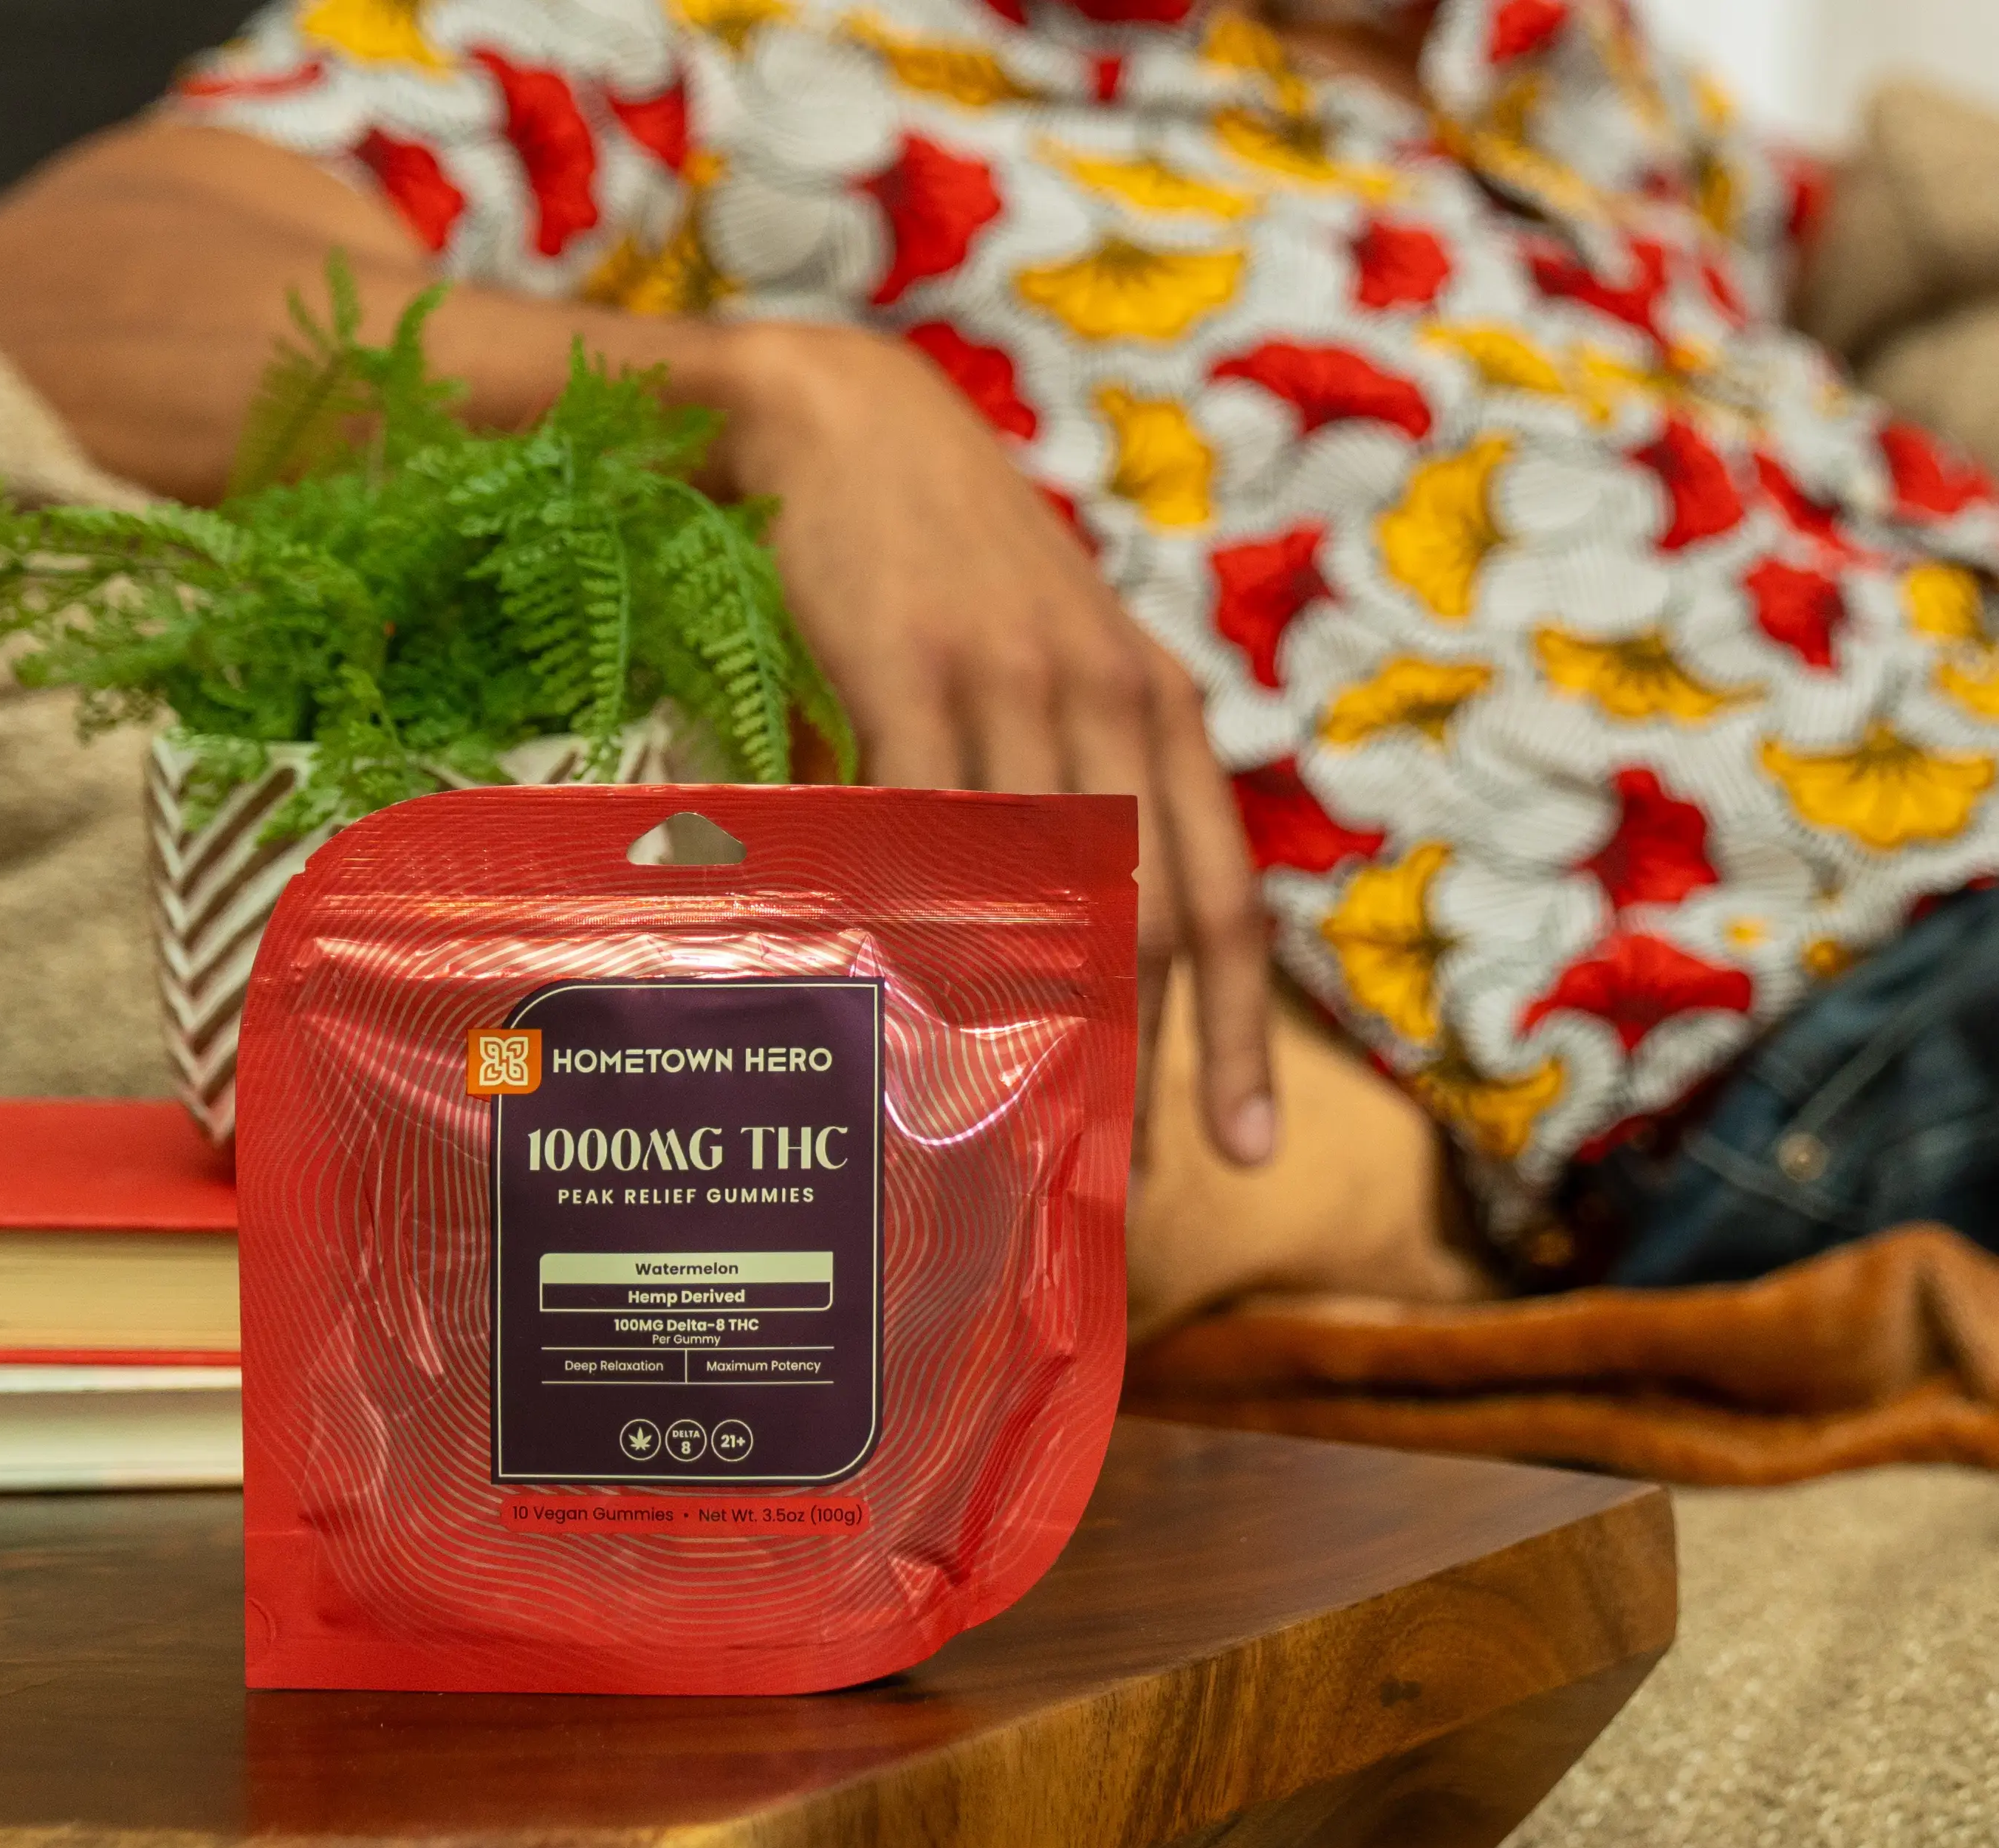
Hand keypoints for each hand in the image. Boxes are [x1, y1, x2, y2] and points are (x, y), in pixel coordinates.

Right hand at [711, 321, 1275, 1175]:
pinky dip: (926, 911)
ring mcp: (1017, 678)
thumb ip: (1079, 778)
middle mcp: (1111, 698)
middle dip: (1145, 1057)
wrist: (848, 419)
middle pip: (1153, 914)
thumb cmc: (955, 561)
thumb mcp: (1056, 655)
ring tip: (1007, 1121)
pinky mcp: (917, 661)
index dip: (1242, 1032)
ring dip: (1034, 1012)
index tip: (1247, 1147)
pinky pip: (933, 819)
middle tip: (1117, 1179)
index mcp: (1159, 707)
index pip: (1224, 895)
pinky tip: (909, 994)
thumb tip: (1066, 937)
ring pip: (1051, 882)